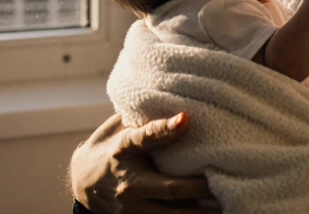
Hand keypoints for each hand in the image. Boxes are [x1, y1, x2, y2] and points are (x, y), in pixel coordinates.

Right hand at [69, 112, 216, 212]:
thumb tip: (178, 106)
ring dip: (200, 211)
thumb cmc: (109, 149)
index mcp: (122, 150)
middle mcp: (128, 183)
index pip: (144, 138)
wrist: (82, 185)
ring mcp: (132, 209)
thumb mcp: (118, 129)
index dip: (165, 129)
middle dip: (200, 186)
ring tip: (225, 205)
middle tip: (226, 178)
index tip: (186, 118)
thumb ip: (143, 120)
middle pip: (171, 188)